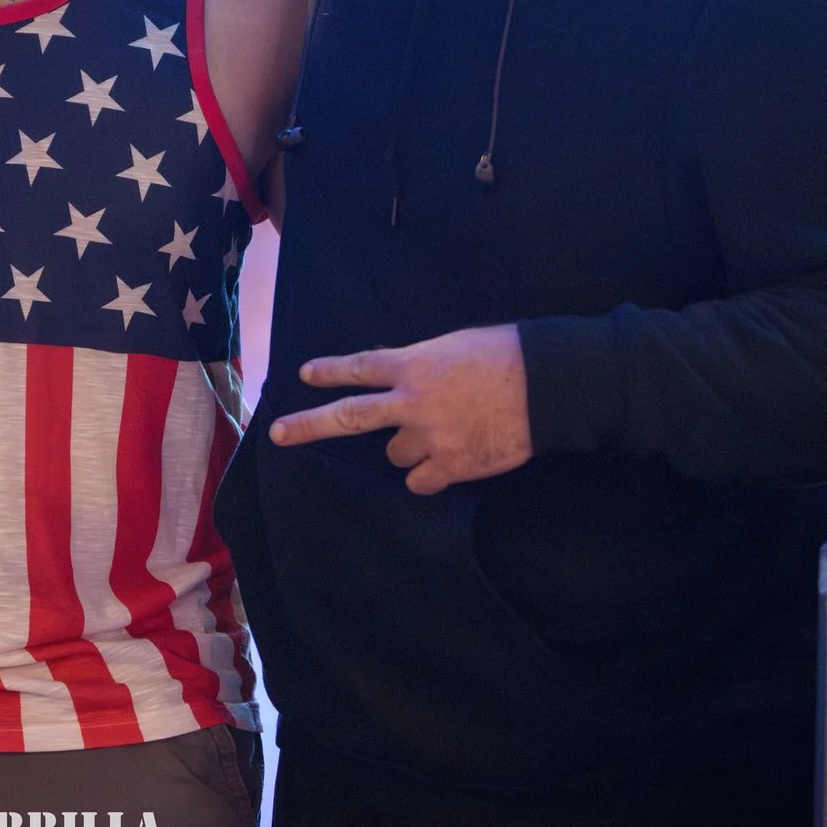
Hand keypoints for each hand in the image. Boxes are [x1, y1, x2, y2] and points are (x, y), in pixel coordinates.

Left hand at [267, 324, 531, 493]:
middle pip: (349, 416)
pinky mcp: (452, 466)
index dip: (331, 370)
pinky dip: (430, 473)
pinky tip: (453, 457)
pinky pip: (421, 480)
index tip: (305, 374)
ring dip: (410, 445)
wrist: (548, 387)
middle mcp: (412, 402)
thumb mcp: (456, 346)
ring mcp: (429, 436)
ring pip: (395, 453)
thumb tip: (397, 374)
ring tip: (446, 430)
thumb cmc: (506, 355)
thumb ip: (421, 364)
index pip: (361, 367)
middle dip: (309, 426)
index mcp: (414, 364)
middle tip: (278, 434)